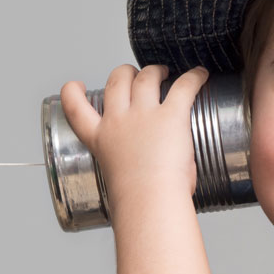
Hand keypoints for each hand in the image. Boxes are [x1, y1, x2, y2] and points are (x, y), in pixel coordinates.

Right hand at [57, 64, 207, 218]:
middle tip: (135, 75)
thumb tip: (155, 176)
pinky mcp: (172, 115)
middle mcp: (119, 121)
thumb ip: (132, 171)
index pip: (75, 108)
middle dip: (125, 73)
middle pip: (117, 80)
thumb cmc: (137, 202)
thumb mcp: (120, 182)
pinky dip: (194, 77)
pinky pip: (184, 86)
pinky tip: (200, 74)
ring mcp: (144, 115)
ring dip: (155, 71)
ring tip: (165, 71)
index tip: (75, 86)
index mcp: (101, 139)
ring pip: (146, 76)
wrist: (148, 201)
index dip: (72, 92)